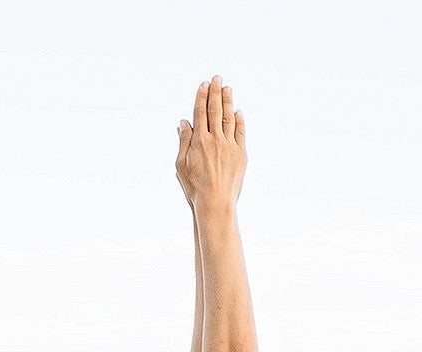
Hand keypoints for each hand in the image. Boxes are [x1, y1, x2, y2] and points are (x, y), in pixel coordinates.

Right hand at [176, 75, 245, 214]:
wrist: (215, 204)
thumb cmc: (195, 188)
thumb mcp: (181, 165)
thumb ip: (183, 142)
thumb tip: (184, 122)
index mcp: (199, 141)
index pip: (200, 112)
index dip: (201, 97)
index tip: (203, 85)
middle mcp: (215, 139)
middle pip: (215, 110)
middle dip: (215, 92)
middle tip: (217, 78)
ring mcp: (229, 146)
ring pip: (229, 118)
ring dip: (228, 101)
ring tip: (227, 89)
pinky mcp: (241, 155)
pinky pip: (240, 133)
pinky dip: (239, 121)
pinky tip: (238, 112)